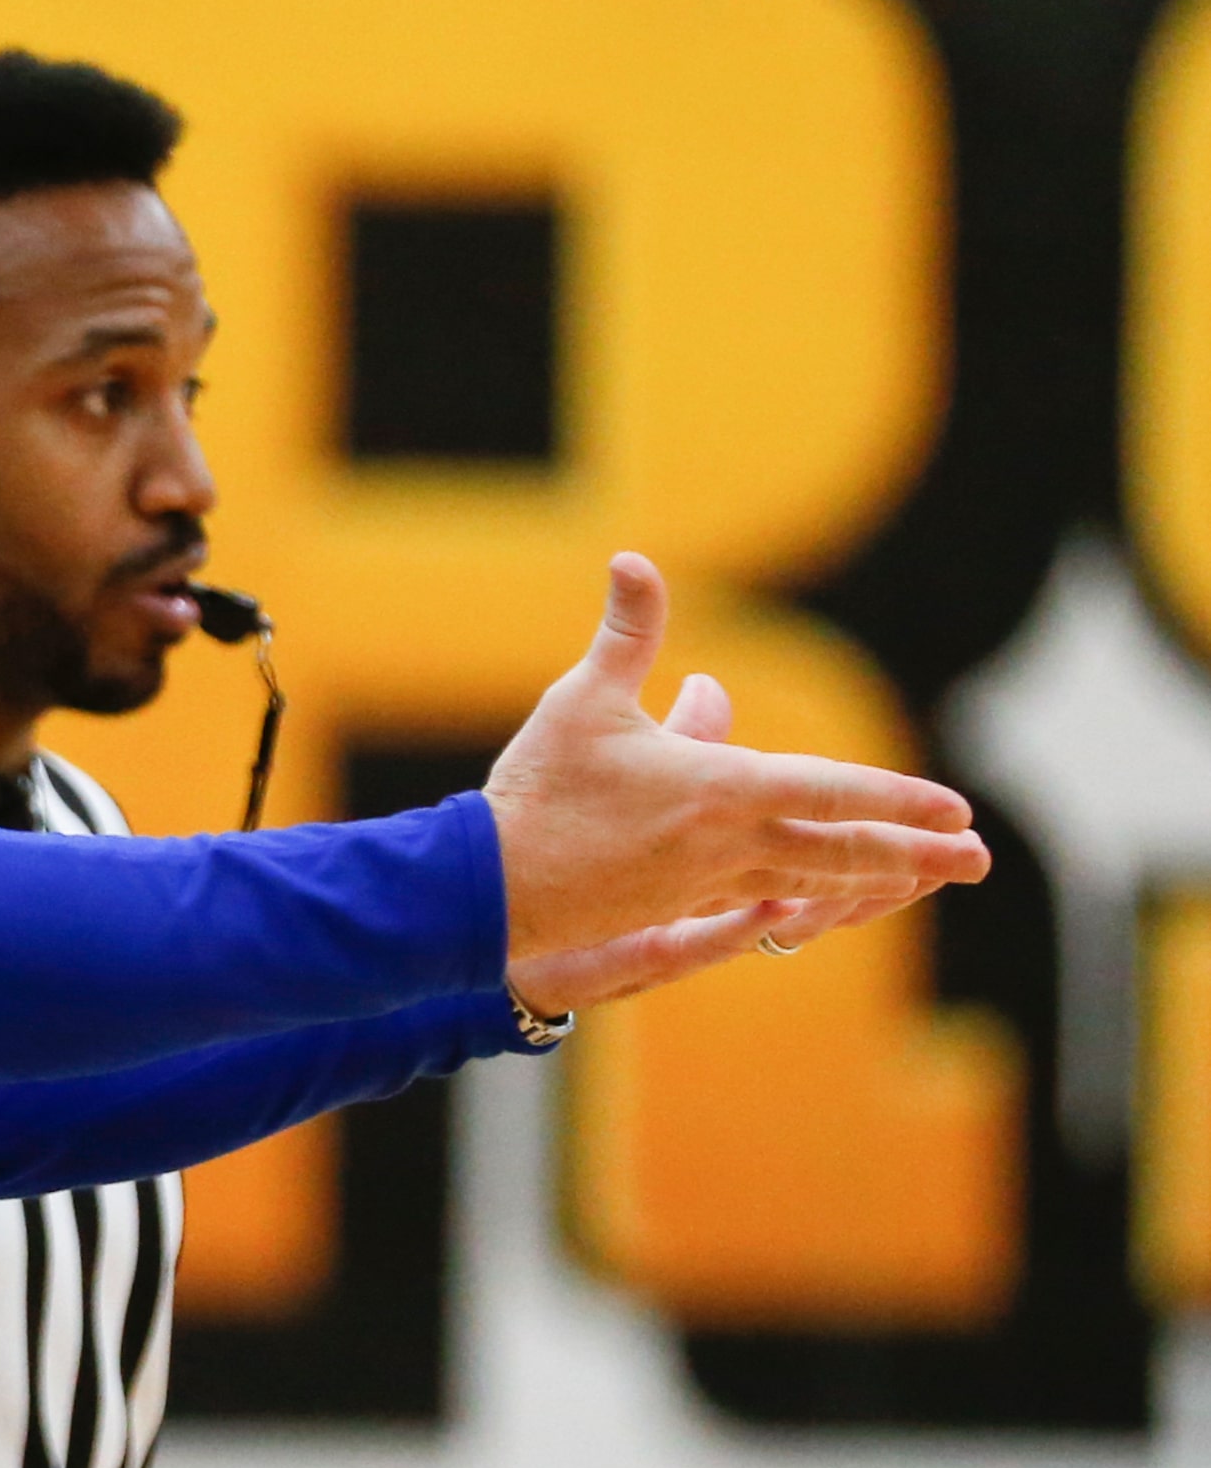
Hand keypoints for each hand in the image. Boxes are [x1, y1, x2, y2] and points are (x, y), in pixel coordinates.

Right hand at [483, 554, 988, 964]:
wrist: (490, 885)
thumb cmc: (539, 787)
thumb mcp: (583, 699)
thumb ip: (626, 632)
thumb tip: (633, 559)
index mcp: (717, 787)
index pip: (831, 791)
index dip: (899, 798)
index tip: (956, 808)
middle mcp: (728, 843)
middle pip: (844, 854)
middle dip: (918, 855)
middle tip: (976, 858)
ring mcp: (707, 884)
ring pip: (812, 885)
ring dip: (877, 882)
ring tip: (922, 879)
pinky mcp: (680, 908)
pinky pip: (765, 904)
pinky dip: (812, 900)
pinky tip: (825, 901)